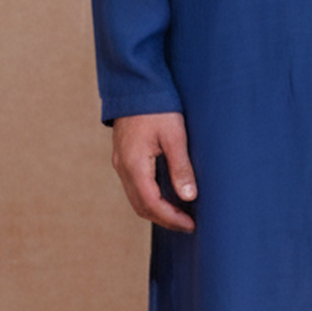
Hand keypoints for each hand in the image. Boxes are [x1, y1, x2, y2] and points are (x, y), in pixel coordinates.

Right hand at [111, 111, 197, 232]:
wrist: (136, 85)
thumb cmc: (157, 107)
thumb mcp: (174, 136)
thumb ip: (180, 167)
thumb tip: (188, 197)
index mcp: (134, 165)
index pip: (151, 204)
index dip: (171, 219)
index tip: (191, 225)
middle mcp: (122, 167)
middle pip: (141, 206)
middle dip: (164, 219)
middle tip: (187, 225)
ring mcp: (120, 162)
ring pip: (136, 197)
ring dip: (156, 210)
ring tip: (180, 214)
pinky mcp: (123, 156)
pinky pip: (134, 186)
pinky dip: (150, 197)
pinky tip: (166, 195)